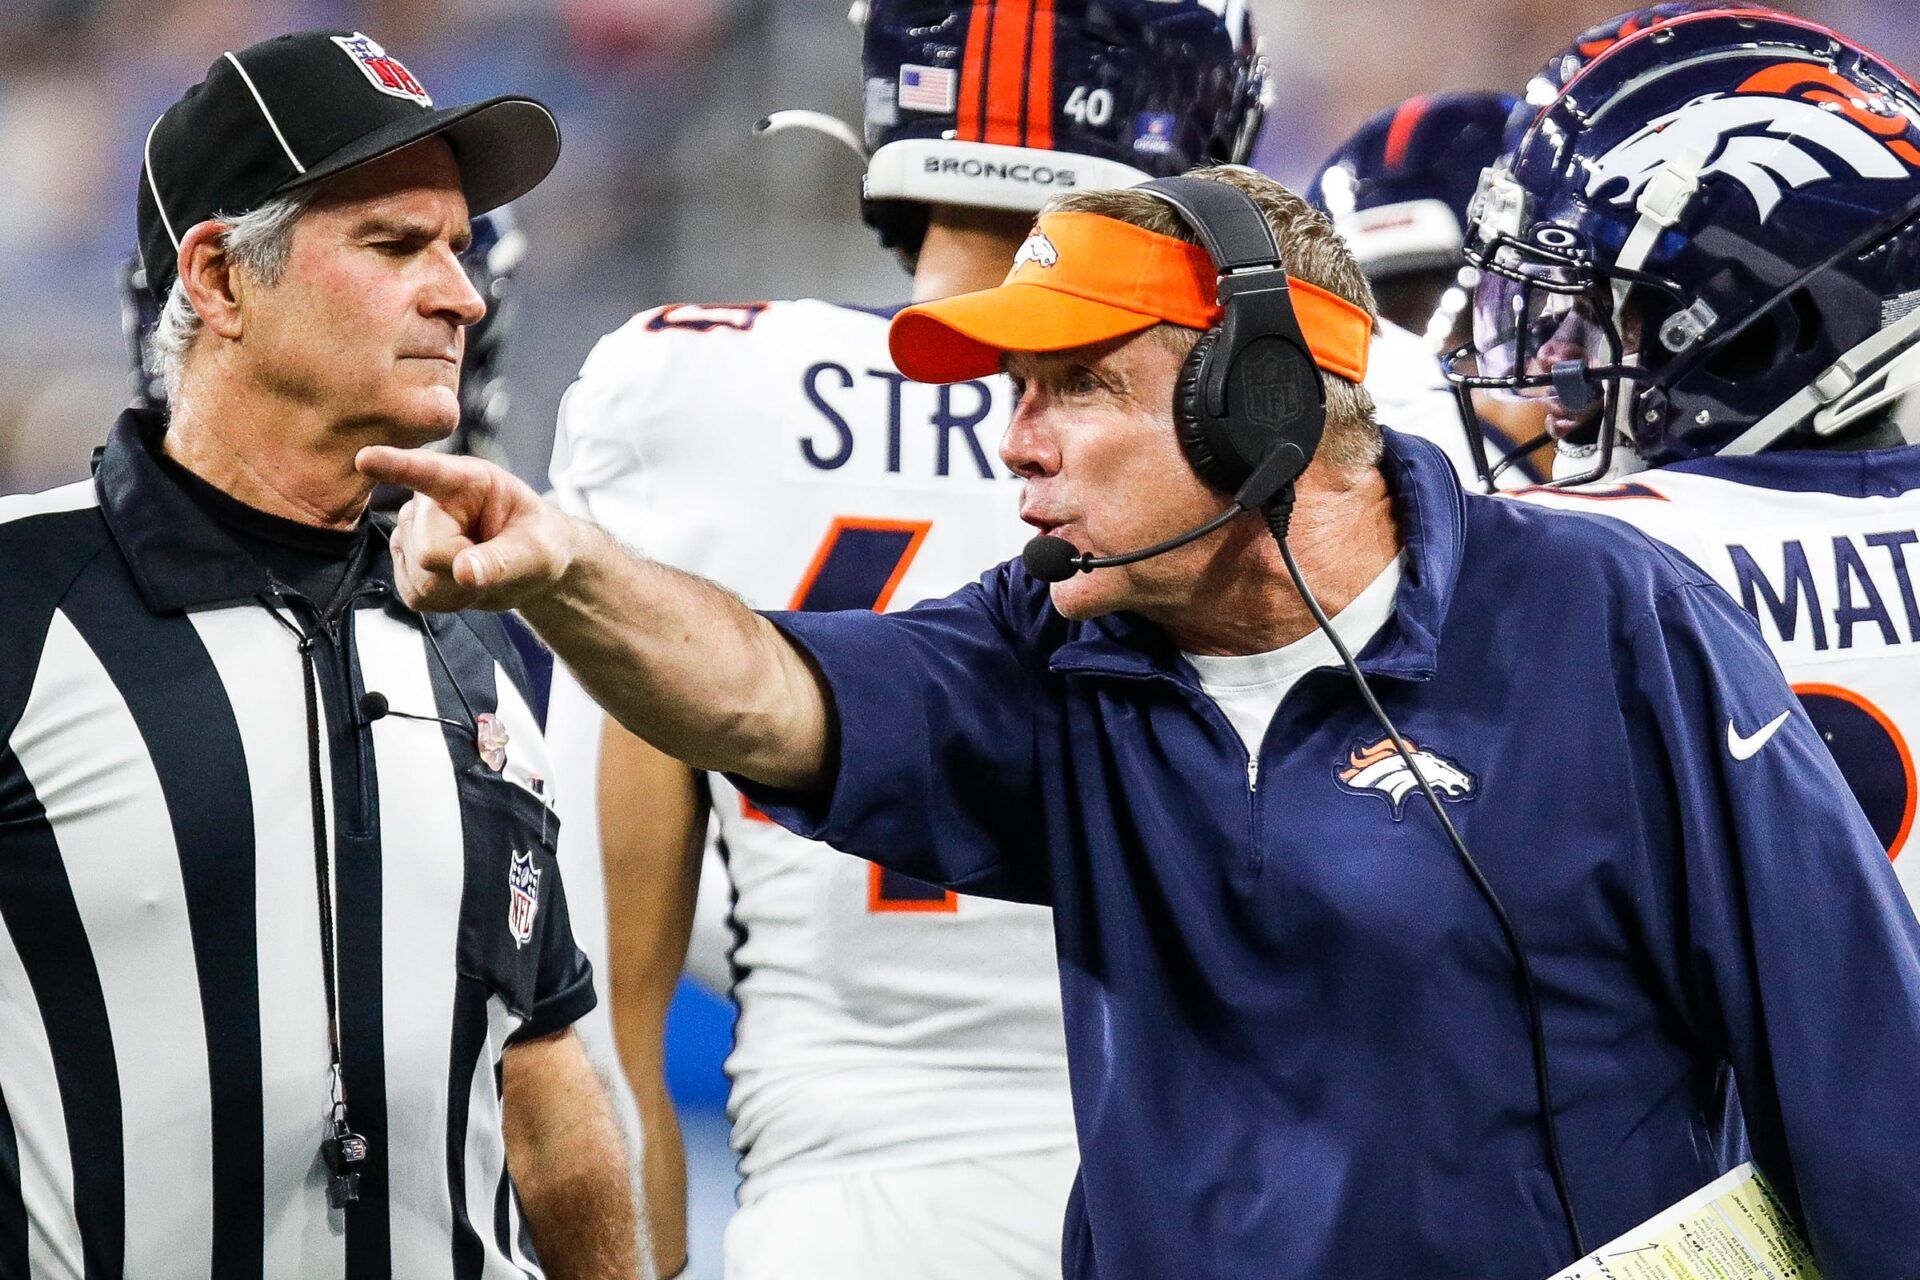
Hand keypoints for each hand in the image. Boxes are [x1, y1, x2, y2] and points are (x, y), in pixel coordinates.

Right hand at [356, 446, 575, 612]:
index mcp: (466, 481)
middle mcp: (429, 502)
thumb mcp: (535, 551)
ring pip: (418, 577)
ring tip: (478, 569)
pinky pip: (415, 595)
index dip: (394, 466)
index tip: (366, 459)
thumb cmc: (536, 543)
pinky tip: (461, 584)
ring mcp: (411, 531)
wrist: (528, 566)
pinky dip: (444, 601)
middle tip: (490, 562)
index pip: (426, 471)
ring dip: (455, 589)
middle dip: (462, 570)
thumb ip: (501, 561)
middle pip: (426, 550)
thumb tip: (463, 571)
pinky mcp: (404, 561)